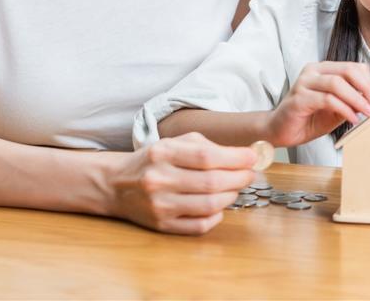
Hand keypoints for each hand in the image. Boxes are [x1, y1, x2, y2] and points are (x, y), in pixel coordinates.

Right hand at [107, 132, 256, 234]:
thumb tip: (243, 155)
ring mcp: (159, 205)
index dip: (236, 158)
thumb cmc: (153, 160)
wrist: (116, 184)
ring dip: (231, 196)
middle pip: (212, 182)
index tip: (253, 157)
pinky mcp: (161, 225)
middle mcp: (159, 179)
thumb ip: (206, 145)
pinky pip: (199, 226)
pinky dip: (216, 216)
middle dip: (239, 177)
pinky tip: (219, 205)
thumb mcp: (175, 142)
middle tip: (250, 174)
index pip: (207, 157)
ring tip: (235, 187)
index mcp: (163, 153)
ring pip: (209, 205)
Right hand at [263, 61, 369, 146]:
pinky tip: (352, 118)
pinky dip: (344, 109)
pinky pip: (327, 100)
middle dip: (367, 88)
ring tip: (368, 113)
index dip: (369, 83)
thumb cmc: (308, 119)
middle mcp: (313, 71)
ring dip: (357, 99)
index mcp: (323, 70)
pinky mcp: (299, 98)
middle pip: (347, 71)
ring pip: (337, 84)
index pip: (353, 68)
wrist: (279, 131)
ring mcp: (304, 83)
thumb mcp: (336, 109)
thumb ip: (351, 102)